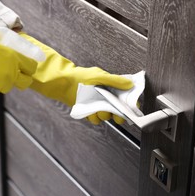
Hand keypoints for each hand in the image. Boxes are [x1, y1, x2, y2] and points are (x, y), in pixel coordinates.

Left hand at [18, 32, 132, 124]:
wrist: (64, 83)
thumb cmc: (81, 76)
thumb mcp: (99, 76)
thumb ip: (115, 81)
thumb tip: (130, 84)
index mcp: (112, 88)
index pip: (126, 100)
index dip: (130, 107)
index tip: (130, 111)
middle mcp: (107, 98)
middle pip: (118, 112)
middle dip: (116, 114)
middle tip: (112, 111)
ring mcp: (98, 106)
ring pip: (106, 117)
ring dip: (102, 114)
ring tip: (95, 106)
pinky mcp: (89, 112)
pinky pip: (95, 119)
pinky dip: (92, 116)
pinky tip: (88, 109)